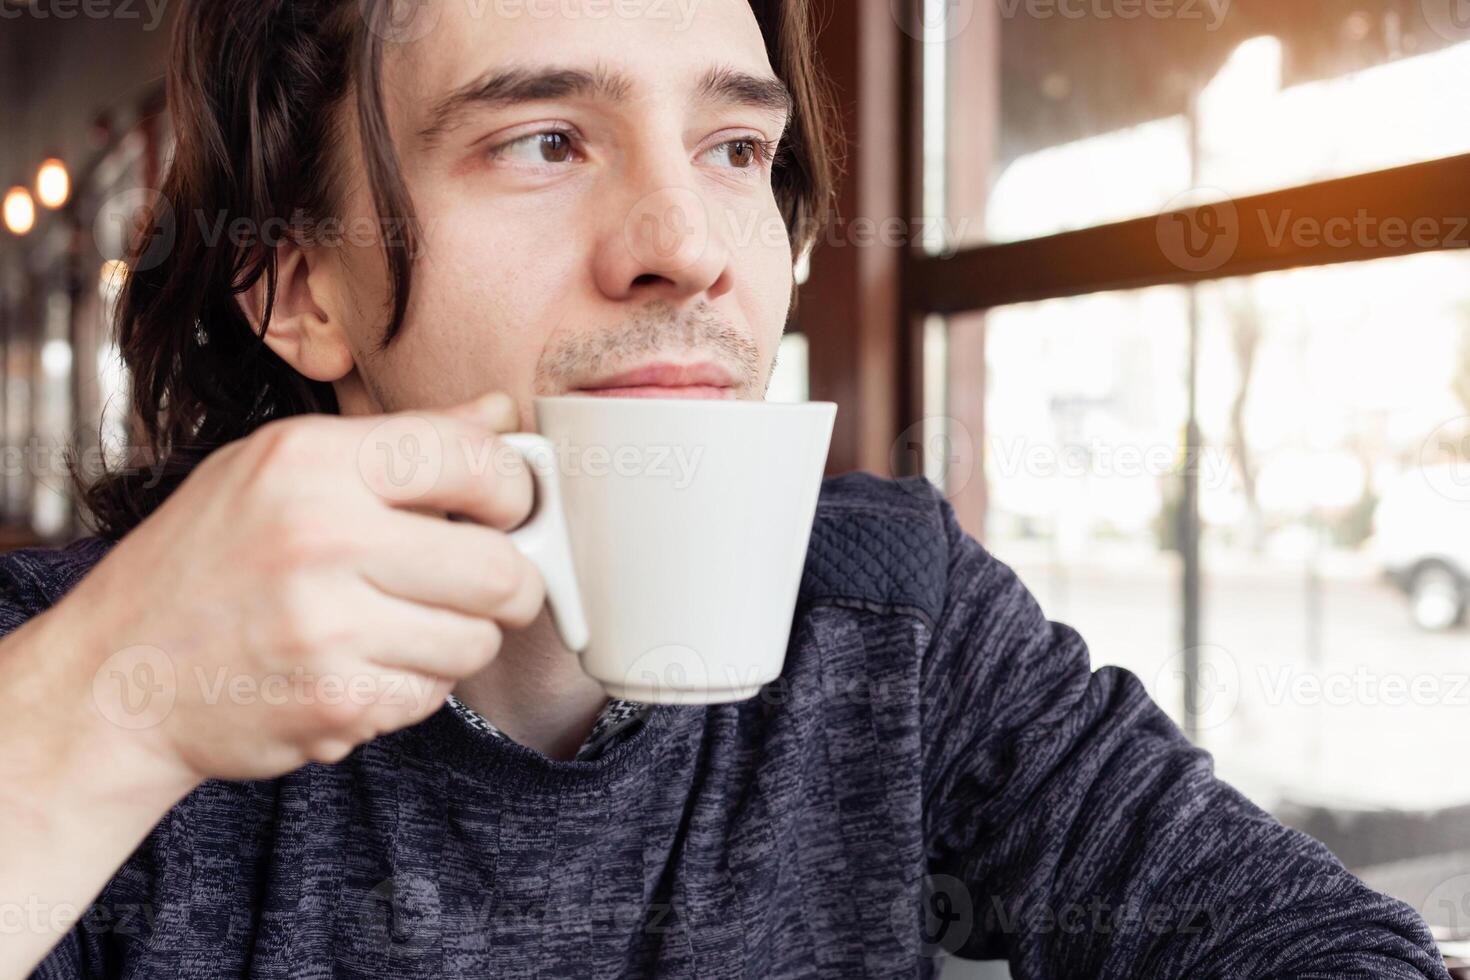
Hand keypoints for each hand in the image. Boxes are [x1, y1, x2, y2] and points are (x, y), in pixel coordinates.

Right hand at [53, 392, 542, 782]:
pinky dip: (411, 688)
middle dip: (512, 584)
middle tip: (488, 586)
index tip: (505, 510)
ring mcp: (326, 625)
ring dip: (456, 640)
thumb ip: (402, 440)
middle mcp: (319, 535)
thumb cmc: (207, 561)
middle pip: (499, 570)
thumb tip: (497, 412)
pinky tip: (360, 667)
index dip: (514, 492)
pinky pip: (433, 695)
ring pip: (477, 641)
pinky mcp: (334, 701)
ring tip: (398, 625)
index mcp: (310, 458)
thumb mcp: (283, 467)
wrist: (114, 677)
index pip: (478, 462)